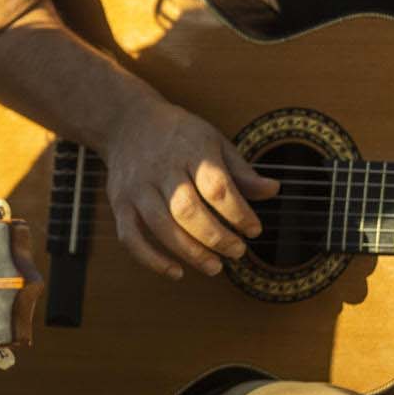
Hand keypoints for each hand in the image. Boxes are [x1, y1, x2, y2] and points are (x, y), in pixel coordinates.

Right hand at [98, 95, 279, 279]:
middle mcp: (162, 168)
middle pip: (188, 209)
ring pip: (161, 226)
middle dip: (216, 237)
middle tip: (238, 252)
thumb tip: (273, 191)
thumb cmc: (179, 136)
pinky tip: (176, 272)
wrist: (128, 122)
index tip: (254, 230)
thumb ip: (241, 171)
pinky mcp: (120, 203)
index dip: (239, 213)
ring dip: (190, 252)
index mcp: (191, 149)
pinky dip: (152, 260)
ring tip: (214, 267)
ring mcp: (138, 187)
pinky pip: (131, 237)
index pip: (217, 186)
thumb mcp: (214, 142)